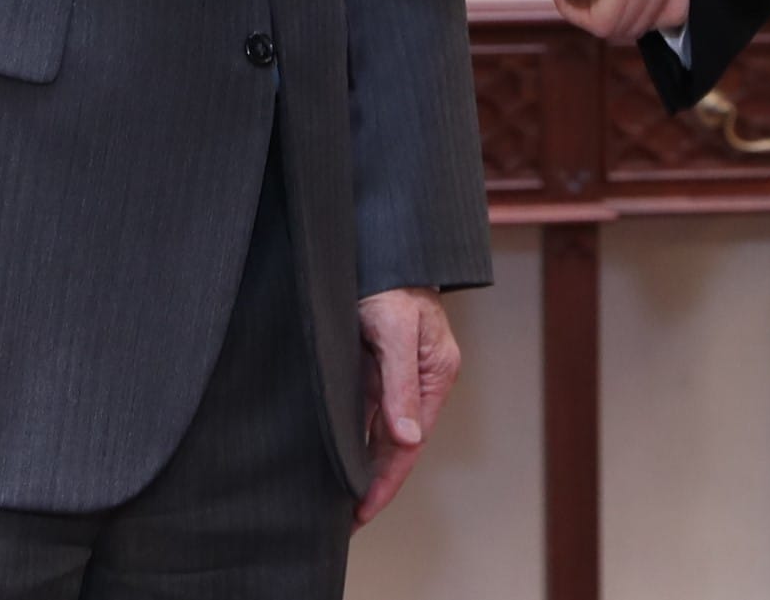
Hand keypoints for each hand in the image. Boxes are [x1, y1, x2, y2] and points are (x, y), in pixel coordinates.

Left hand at [354, 286, 459, 526]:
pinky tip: (334, 459)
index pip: (411, 443)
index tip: (362, 512)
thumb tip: (408, 438)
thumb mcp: (395, 328)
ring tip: (336, 502)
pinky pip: (365, 412)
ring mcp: (396, 375)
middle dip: (373, 483)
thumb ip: (400, 384)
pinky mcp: (375, 366)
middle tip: (344, 522)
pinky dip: (353, 438)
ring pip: (379, 432)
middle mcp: (420, 381)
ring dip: (361, 465)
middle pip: (397, 445)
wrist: (379, 246)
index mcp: (435, 375)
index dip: (387, 481)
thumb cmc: (391, 282)